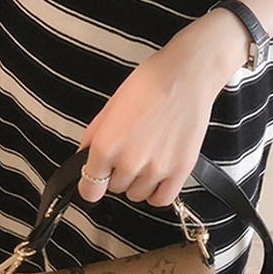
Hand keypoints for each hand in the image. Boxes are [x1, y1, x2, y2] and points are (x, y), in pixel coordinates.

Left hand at [77, 9, 249, 206]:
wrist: (188, 74)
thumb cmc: (151, 81)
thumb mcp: (112, 104)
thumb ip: (93, 135)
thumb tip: (84, 158)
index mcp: (106, 145)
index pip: (89, 189)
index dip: (93, 182)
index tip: (98, 177)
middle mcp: (128, 162)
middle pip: (115, 188)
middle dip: (120, 172)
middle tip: (133, 148)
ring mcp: (156, 169)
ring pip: (137, 194)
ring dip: (139, 181)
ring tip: (150, 155)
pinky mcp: (180, 170)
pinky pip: (162, 199)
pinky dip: (158, 192)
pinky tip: (159, 176)